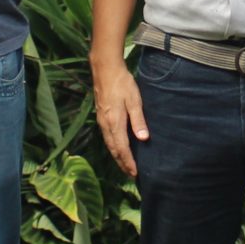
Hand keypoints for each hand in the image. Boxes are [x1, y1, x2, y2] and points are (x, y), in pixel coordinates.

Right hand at [92, 57, 148, 177]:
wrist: (105, 69)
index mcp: (114, 122)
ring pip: (109, 144)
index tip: (134, 173)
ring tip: (125, 164)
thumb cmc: (122, 83)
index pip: (122, 148)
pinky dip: (113, 146)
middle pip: (113, 149)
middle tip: (131, 174)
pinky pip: (107, 137)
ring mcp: (101, 120)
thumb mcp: (134, 100)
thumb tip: (144, 139)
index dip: (128, 161)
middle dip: (122, 163)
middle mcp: (106, 124)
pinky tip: (117, 147)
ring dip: (117, 156)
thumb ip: (138, 120)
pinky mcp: (100, 116)